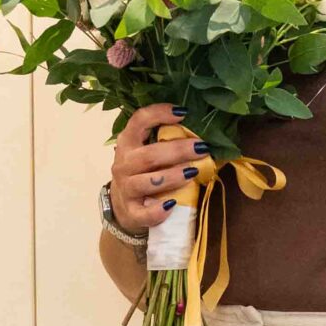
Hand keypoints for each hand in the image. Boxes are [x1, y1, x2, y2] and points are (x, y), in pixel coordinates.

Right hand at [105, 102, 208, 234]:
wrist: (124, 208)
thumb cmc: (144, 174)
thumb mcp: (148, 153)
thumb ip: (165, 142)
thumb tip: (200, 135)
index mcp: (128, 142)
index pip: (139, 121)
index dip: (159, 114)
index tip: (183, 112)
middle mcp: (123, 163)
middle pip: (149, 155)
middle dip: (178, 150)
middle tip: (201, 148)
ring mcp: (125, 188)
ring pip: (147, 182)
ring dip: (172, 176)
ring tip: (193, 173)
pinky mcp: (131, 212)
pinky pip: (144, 213)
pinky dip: (158, 210)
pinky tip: (172, 205)